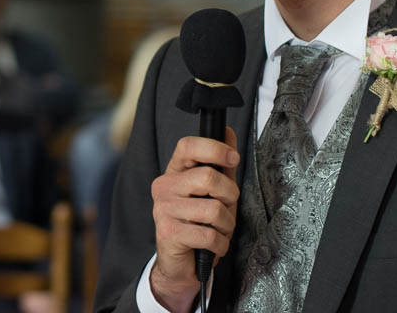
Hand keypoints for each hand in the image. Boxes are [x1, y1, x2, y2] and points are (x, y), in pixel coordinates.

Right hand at [149, 127, 239, 308]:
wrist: (181, 264)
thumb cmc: (199, 224)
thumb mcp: (213, 192)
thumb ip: (220, 164)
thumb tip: (227, 132)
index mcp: (174, 172)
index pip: (187, 146)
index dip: (214, 148)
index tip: (233, 158)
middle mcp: (164, 187)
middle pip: (208, 177)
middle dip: (230, 196)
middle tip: (227, 209)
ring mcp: (163, 209)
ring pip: (213, 209)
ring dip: (227, 225)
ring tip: (219, 230)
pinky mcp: (168, 233)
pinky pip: (209, 235)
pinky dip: (221, 244)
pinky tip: (214, 246)